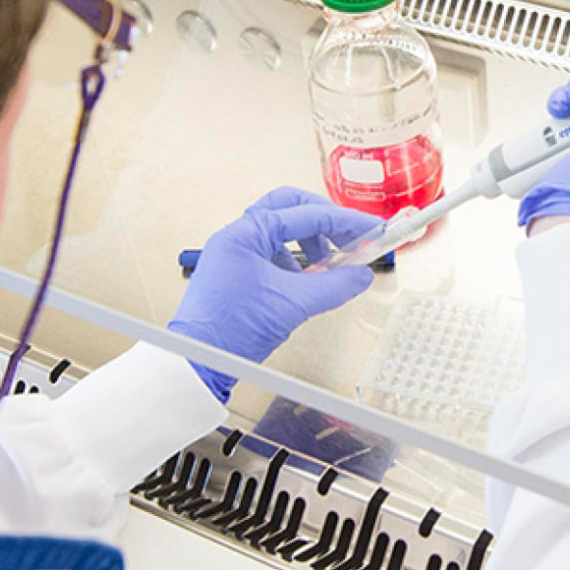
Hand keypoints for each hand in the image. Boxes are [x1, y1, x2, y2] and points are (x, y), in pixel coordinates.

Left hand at [169, 187, 380, 400]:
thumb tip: (361, 276)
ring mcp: (235, 254)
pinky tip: (307, 282)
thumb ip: (334, 286)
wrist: (200, 362)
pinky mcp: (237, 272)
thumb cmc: (229, 331)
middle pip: (289, 207)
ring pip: (281, 231)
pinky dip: (296, 262)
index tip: (369, 229)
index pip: (305, 213)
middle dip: (323, 221)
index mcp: (245, 233)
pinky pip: (273, 254)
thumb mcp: (293, 305)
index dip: (344, 221)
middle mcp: (237, 237)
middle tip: (349, 237)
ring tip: (329, 266)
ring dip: (310, 243)